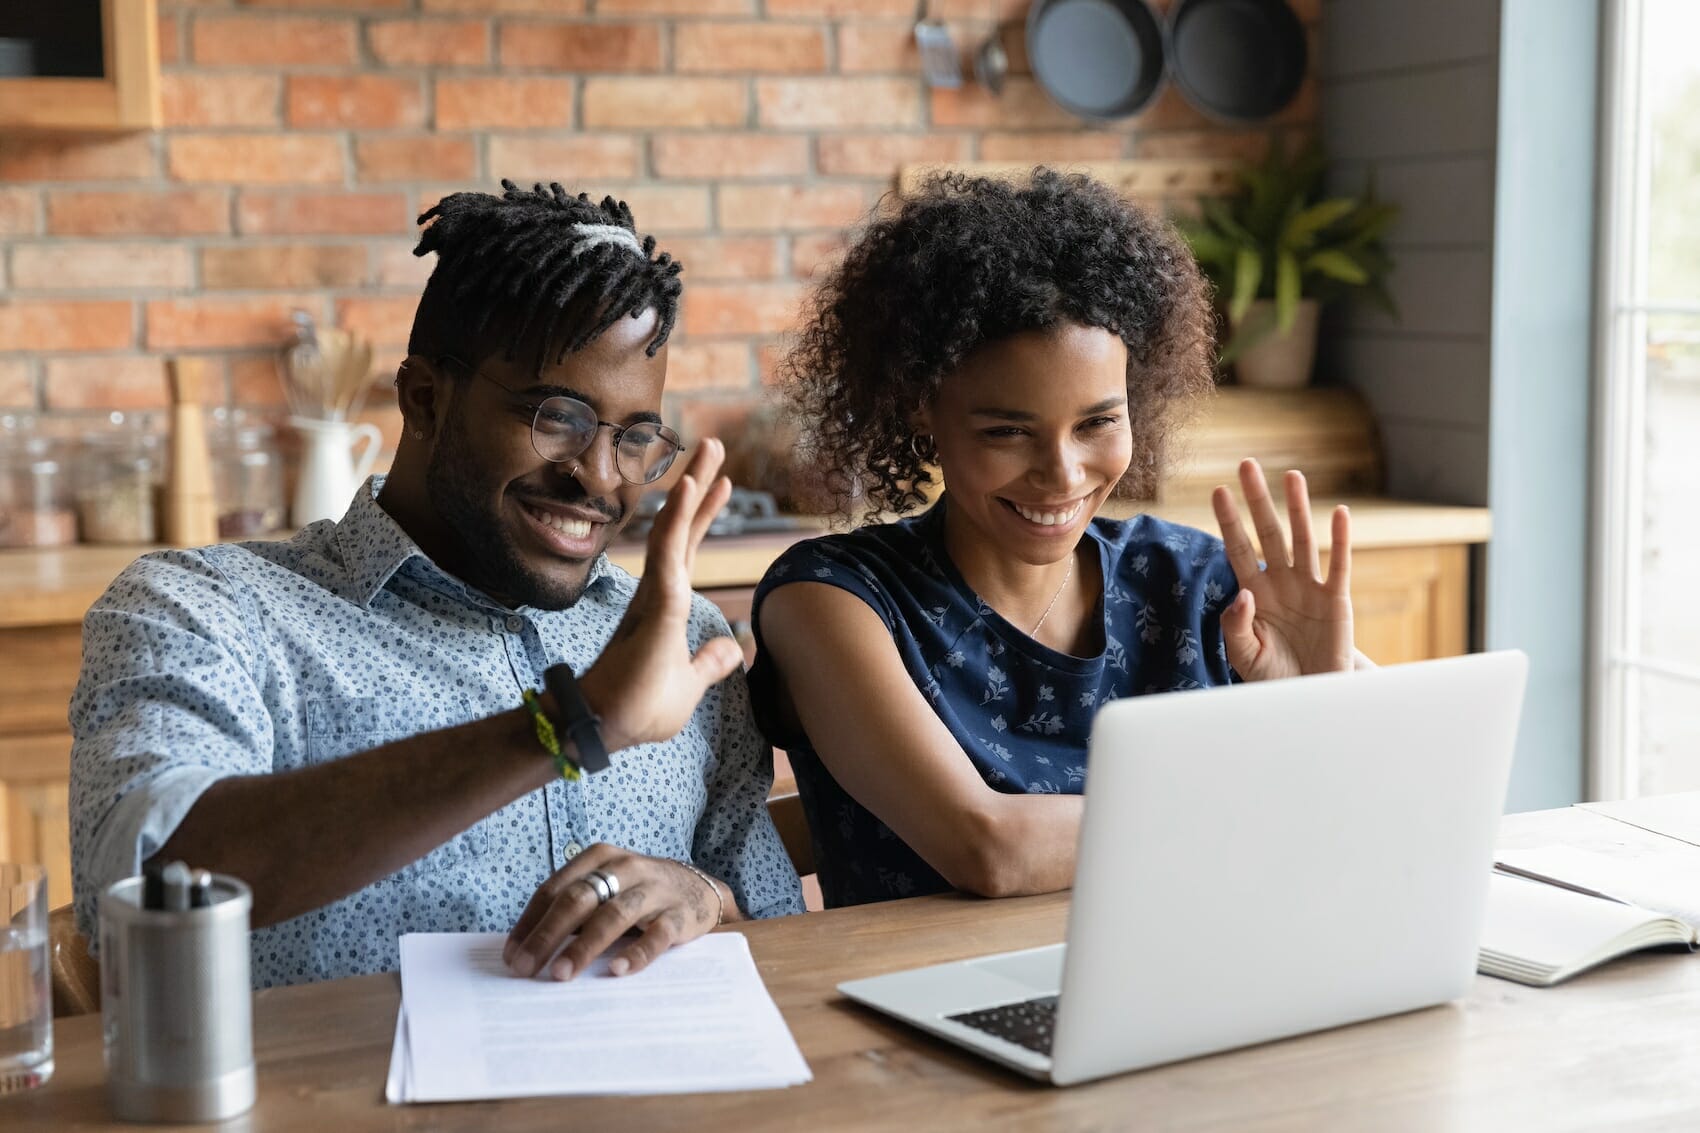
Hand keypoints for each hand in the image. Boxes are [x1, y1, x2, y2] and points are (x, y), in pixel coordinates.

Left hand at [503, 845, 724, 979]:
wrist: (699, 889)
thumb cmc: (638, 893)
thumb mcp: (606, 888)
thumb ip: (574, 910)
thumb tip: (528, 952)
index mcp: (599, 857)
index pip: (554, 889)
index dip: (530, 923)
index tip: (511, 956)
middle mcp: (625, 867)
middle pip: (578, 900)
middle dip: (547, 935)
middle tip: (525, 968)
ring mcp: (654, 889)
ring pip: (613, 915)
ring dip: (583, 947)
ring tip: (561, 974)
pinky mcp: (680, 913)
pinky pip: (656, 934)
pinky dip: (636, 953)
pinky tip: (616, 970)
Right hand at [578, 437, 742, 750]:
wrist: (606, 728)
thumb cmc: (639, 709)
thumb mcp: (689, 682)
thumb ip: (710, 661)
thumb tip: (736, 647)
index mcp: (666, 607)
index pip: (689, 552)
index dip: (703, 516)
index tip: (721, 483)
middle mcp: (658, 593)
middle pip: (684, 529)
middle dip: (701, 487)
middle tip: (715, 446)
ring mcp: (655, 596)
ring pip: (677, 531)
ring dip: (693, 489)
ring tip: (710, 450)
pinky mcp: (656, 606)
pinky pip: (670, 554)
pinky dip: (680, 519)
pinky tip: (689, 487)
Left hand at [1211, 458, 1354, 680]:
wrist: (1309, 697)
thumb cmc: (1274, 676)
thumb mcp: (1245, 656)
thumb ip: (1237, 627)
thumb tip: (1243, 594)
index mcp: (1255, 593)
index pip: (1238, 549)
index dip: (1230, 521)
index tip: (1218, 491)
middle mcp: (1281, 582)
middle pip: (1268, 533)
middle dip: (1258, 500)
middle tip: (1247, 465)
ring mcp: (1310, 588)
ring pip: (1303, 540)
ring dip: (1298, 508)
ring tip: (1292, 476)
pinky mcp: (1336, 600)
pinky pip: (1339, 566)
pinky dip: (1340, 540)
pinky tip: (1340, 513)